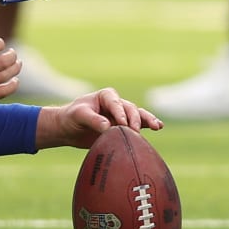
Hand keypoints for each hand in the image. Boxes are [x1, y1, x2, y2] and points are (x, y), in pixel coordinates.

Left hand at [39, 87, 162, 149]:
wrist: (69, 128)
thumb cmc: (72, 117)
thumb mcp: (79, 115)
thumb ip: (93, 120)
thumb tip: (107, 127)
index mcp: (106, 96)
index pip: (116, 103)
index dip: (120, 113)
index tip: (122, 124)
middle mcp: (117, 104)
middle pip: (130, 110)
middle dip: (134, 120)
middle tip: (134, 132)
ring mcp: (121, 115)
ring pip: (138, 116)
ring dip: (147, 120)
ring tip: (157, 126)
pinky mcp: (124, 126)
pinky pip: (139, 124)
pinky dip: (148, 124)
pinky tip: (159, 127)